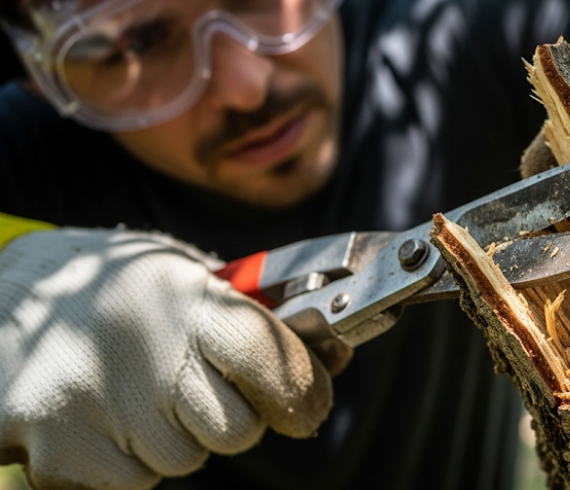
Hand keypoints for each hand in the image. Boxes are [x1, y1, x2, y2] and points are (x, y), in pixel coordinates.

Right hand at [0, 229, 332, 489]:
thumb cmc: (108, 287)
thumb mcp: (181, 274)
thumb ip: (250, 315)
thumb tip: (334, 357)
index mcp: (187, 298)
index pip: (272, 359)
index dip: (304, 390)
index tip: (307, 403)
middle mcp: (148, 351)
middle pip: (239, 430)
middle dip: (233, 418)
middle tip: (200, 390)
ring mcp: (101, 407)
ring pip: (187, 459)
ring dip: (176, 438)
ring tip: (136, 392)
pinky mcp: (61, 454)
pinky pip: (134, 483)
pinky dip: (128, 462)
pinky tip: (102, 418)